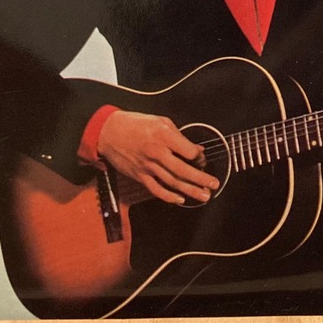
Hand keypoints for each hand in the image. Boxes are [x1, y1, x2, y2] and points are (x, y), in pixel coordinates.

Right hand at [97, 110, 218, 204]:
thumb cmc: (135, 124)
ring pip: (172, 182)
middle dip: (201, 179)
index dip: (198, 157)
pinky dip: (168, 196)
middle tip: (214, 185)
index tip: (202, 159)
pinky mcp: (139, 175)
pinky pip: (156, 189)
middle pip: (182, 170)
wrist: (108, 132)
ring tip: (204, 196)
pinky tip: (180, 200)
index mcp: (163, 136)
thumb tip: (196, 149)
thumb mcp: (160, 121)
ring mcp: (147, 166)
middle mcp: (156, 152)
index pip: (187, 152)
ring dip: (190, 191)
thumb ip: (179, 136)